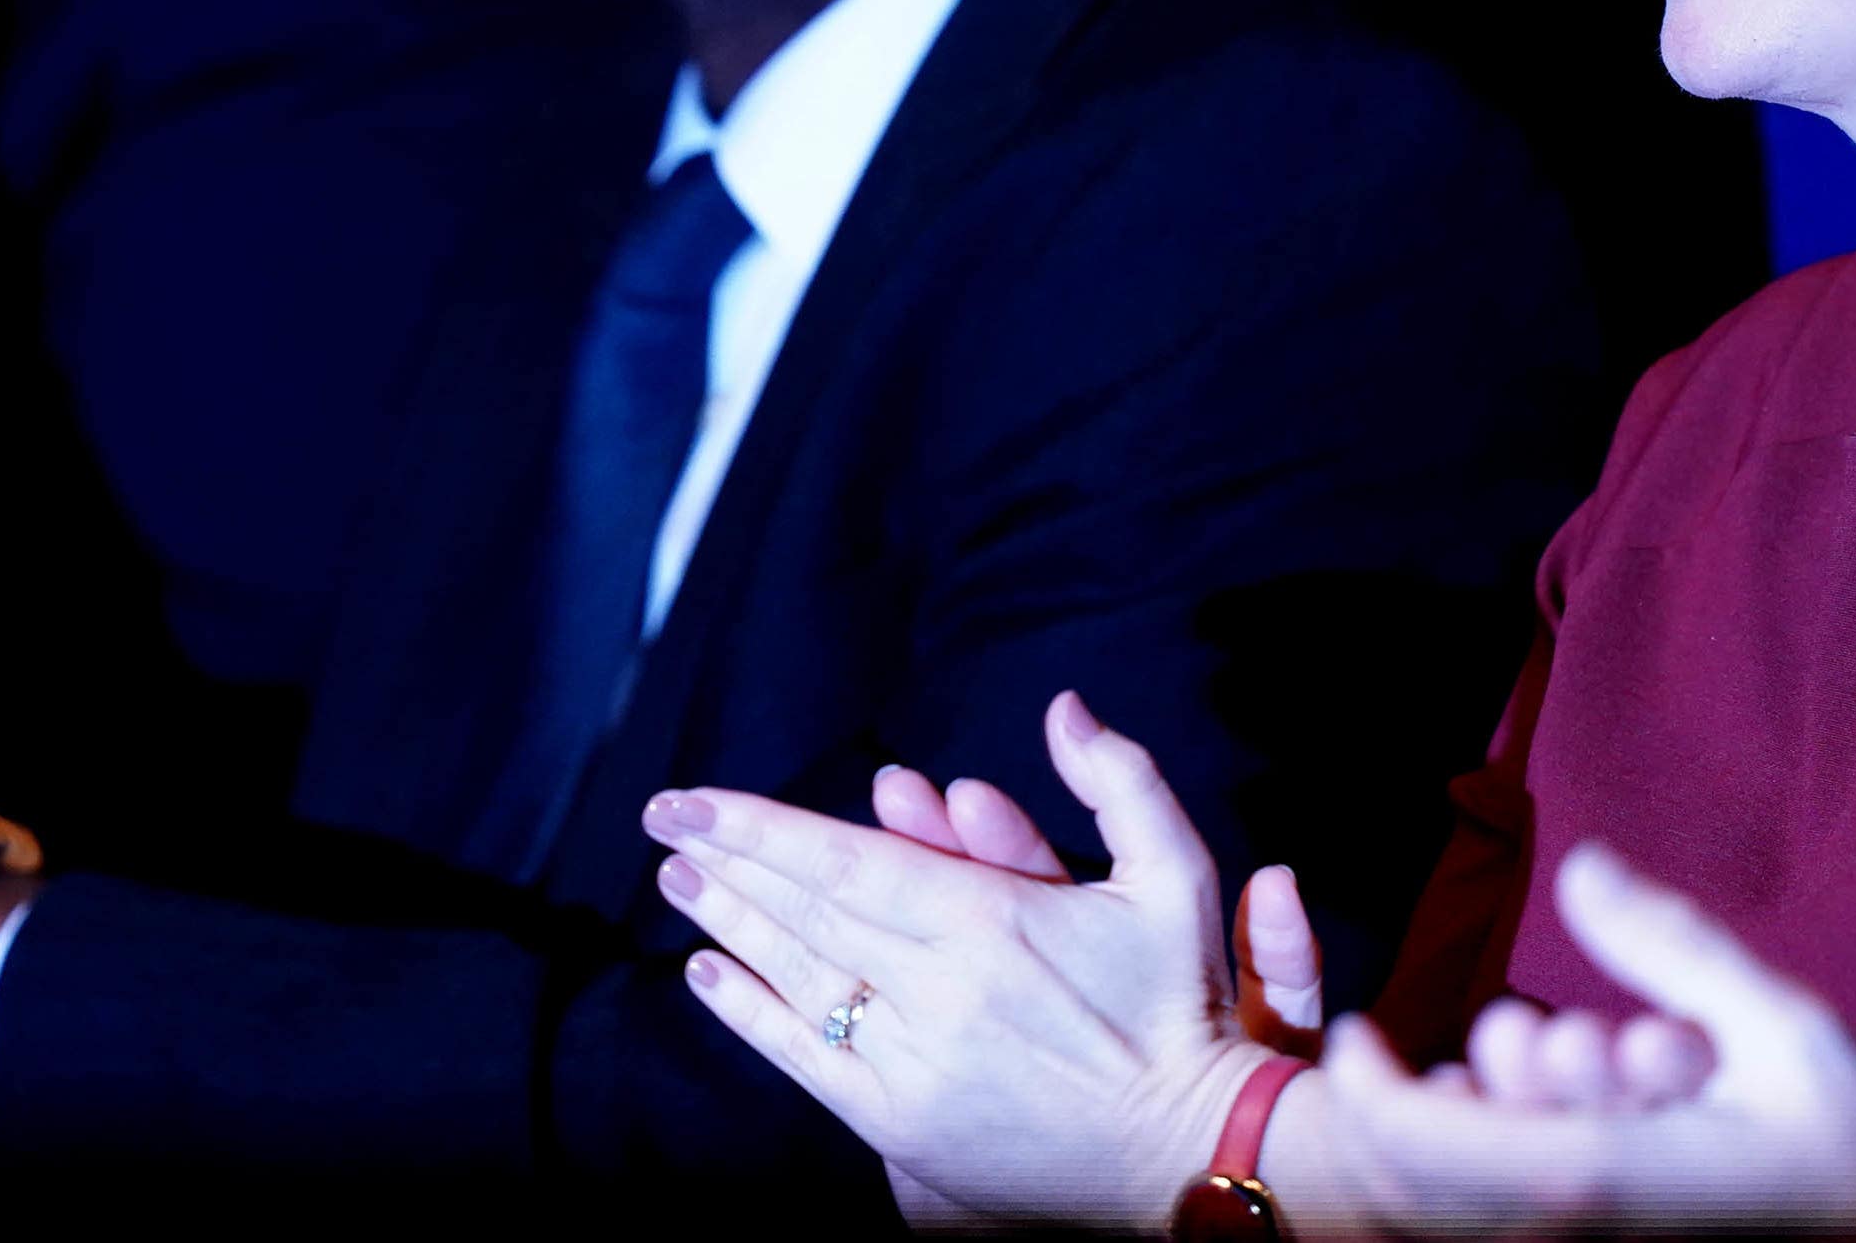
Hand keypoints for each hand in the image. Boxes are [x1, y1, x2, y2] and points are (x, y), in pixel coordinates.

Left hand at [652, 690, 1271, 1229]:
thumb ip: (1120, 780)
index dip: (758, 826)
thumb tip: (1064, 708)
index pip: (844, 860)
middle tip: (664, 824)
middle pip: (808, 912)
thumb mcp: (1177, 874)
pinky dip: (752, 1014)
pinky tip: (709, 972)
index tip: (693, 799)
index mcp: (993, 922)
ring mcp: (918, 1062)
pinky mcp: (907, 1124)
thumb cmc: (1182, 1004)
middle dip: (727, 861)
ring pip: (801, 978)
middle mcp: (940, 990)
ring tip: (676, 880)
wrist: (1191, 1148)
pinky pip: (809, 1060)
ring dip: (731, 923)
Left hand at [1310, 844, 1855, 1235]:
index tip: (1354, 1035)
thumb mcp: (1783, 1028)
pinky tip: (1541, 1136)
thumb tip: (1581, 867)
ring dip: (1458, 1144)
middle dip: (1413, 1107)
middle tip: (1458, 1055)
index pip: (1420, 1145)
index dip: (1367, 1089)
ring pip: (1459, 1217)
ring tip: (1506, 1089)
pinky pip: (1507, 1231)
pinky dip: (1493, 1182)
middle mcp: (1568, 1236)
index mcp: (1593, 1178)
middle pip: (1420, 1189)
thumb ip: (1672, 948)